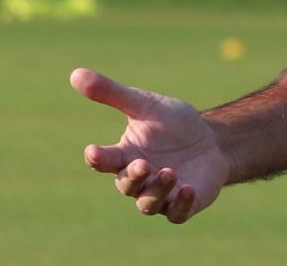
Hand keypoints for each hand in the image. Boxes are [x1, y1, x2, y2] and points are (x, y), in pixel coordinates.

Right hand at [71, 67, 227, 223]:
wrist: (212, 141)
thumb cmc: (173, 124)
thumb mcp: (145, 104)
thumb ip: (112, 93)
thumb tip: (75, 73)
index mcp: (125, 155)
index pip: (104, 160)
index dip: (97, 158)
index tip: (92, 151)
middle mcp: (139, 179)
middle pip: (126, 185)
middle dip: (132, 176)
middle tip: (142, 164)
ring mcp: (160, 195)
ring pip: (148, 203)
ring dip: (156, 190)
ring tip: (169, 172)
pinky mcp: (183, 205)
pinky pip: (176, 213)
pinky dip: (180, 204)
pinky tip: (187, 189)